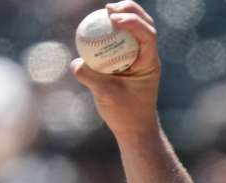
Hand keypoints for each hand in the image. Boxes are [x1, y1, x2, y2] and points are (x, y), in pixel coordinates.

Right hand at [71, 1, 160, 140]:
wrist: (135, 128)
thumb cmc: (125, 114)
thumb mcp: (106, 96)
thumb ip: (91, 77)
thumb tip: (76, 62)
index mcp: (149, 63)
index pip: (148, 36)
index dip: (133, 22)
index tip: (113, 18)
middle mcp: (148, 57)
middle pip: (146, 25)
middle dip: (130, 10)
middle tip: (109, 8)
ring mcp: (139, 58)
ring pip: (136, 30)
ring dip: (124, 16)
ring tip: (106, 10)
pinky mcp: (129, 61)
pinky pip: (123, 39)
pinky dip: (113, 30)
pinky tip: (98, 26)